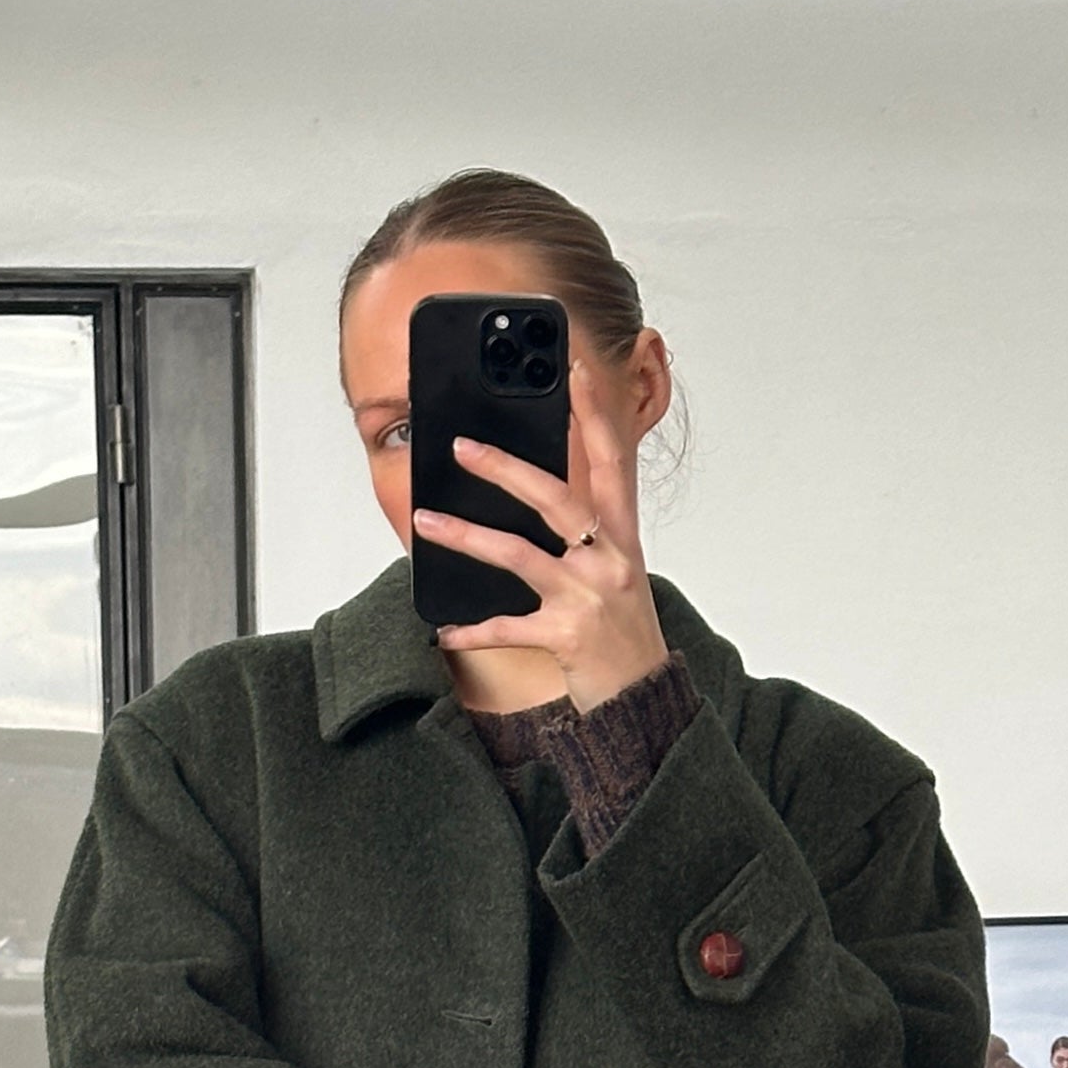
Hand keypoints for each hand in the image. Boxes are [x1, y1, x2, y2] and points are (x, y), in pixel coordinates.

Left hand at [416, 359, 668, 711]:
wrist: (643, 700)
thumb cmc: (624, 632)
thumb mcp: (616, 571)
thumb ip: (587, 531)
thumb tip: (534, 493)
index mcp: (622, 536)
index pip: (611, 460)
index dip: (593, 412)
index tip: (573, 367)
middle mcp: (608, 560)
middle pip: (555, 497)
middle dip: (506, 467)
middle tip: (462, 445)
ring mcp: (587, 598)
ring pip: (518, 554)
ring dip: (465, 534)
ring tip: (424, 520)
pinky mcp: (567, 637)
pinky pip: (508, 628)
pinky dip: (473, 628)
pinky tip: (445, 628)